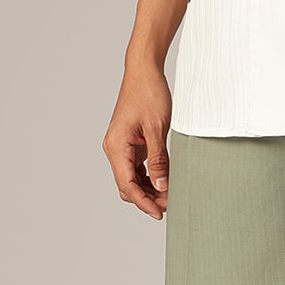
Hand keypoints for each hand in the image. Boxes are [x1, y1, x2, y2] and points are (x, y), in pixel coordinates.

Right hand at [104, 63, 172, 217]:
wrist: (143, 71)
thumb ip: (159, 159)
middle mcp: (114, 148)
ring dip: (149, 189)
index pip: (127, 185)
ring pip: (132, 179)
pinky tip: (165, 182)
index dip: (143, 202)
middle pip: (127, 185)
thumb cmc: (149, 93)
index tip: (160, 212)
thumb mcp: (157, 128)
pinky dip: (149, 177)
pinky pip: (136, 168)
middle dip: (147, 198)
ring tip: (170, 196)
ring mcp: (121, 146)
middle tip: (170, 205)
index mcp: (116, 146)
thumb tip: (162, 185)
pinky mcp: (130, 143)